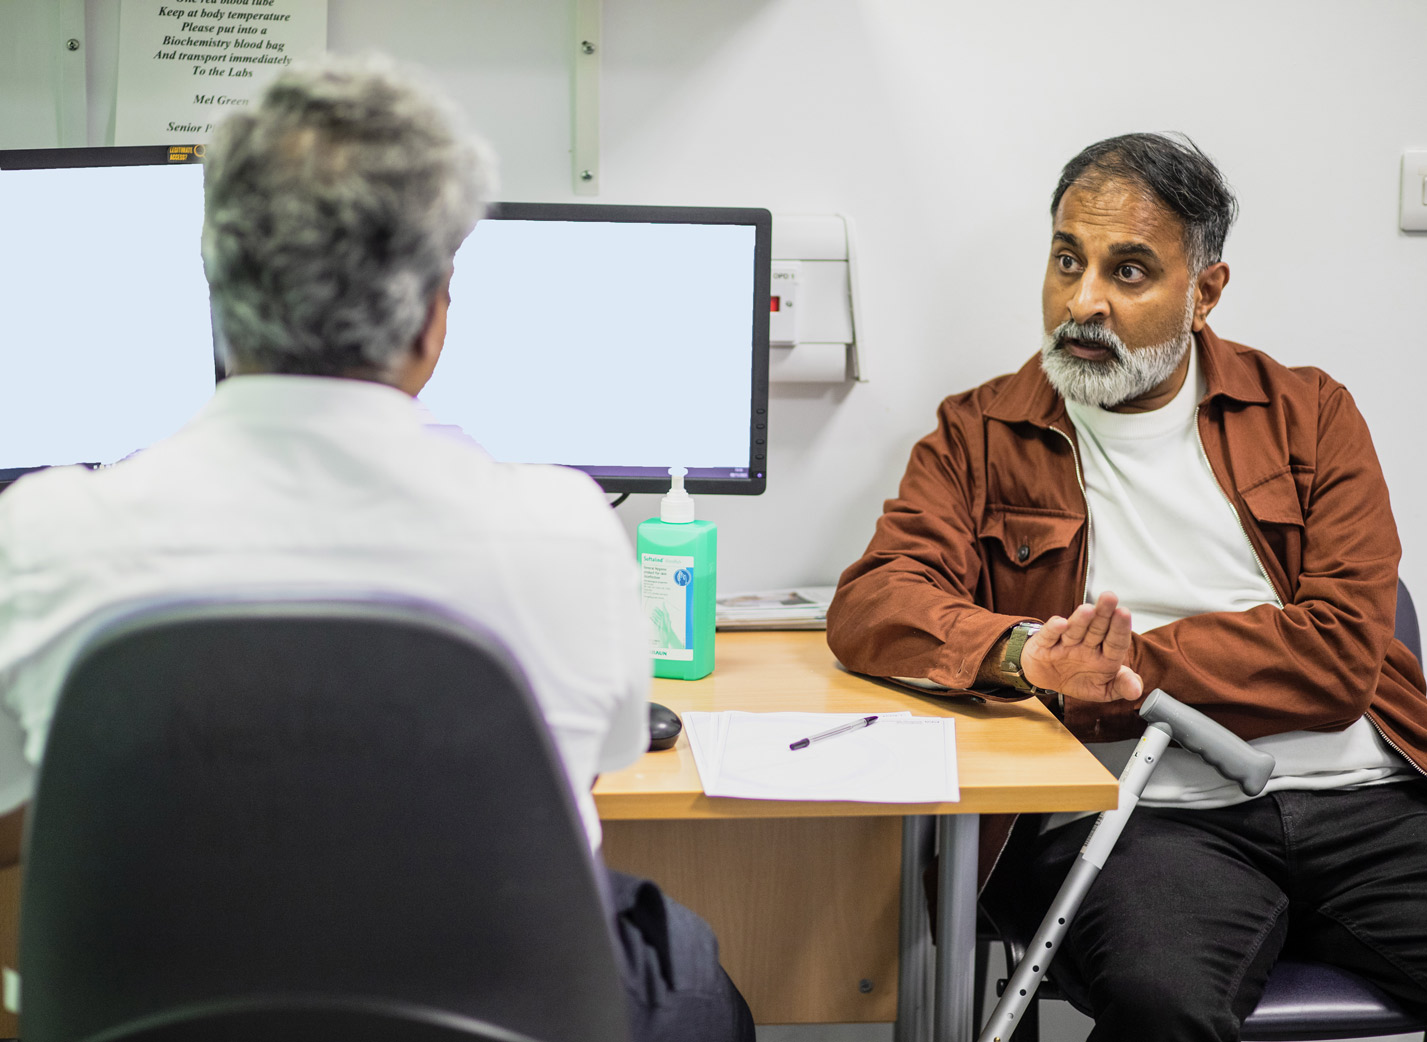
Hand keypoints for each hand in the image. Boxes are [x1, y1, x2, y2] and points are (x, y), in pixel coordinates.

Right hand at [1022, 591, 1142, 701]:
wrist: (1048, 679)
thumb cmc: (1079, 679)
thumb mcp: (1103, 690)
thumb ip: (1121, 686)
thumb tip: (1136, 689)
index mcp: (1105, 655)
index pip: (1116, 641)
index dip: (1120, 628)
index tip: (1124, 613)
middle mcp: (1087, 644)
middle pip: (1097, 628)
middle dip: (1103, 613)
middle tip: (1110, 597)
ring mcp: (1065, 643)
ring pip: (1074, 630)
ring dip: (1080, 620)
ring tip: (1088, 610)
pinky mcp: (1044, 644)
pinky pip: (1049, 636)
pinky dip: (1053, 629)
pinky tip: (1060, 623)